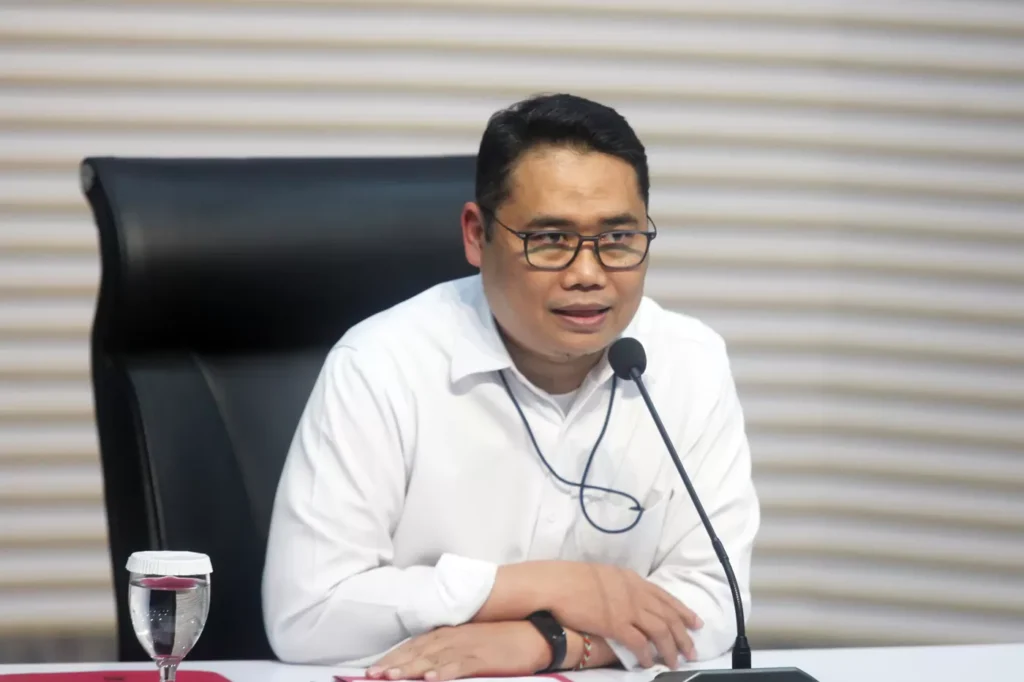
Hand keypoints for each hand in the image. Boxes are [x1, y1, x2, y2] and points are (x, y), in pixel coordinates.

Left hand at [366, 622, 550, 680]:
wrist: (534, 633)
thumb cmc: (502, 638)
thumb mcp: (471, 640)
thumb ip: (448, 648)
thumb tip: (426, 661)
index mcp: (449, 632)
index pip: (414, 645)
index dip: (393, 657)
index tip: (373, 670)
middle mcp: (454, 637)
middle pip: (417, 651)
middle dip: (393, 664)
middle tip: (372, 675)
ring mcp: (467, 647)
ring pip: (432, 659)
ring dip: (410, 668)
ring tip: (391, 677)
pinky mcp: (482, 658)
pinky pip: (458, 666)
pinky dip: (443, 672)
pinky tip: (430, 679)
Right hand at [546, 562, 701, 668]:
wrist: (555, 584)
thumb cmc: (570, 579)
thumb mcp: (603, 576)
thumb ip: (619, 586)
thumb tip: (626, 598)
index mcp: (631, 579)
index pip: (665, 597)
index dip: (683, 611)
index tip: (695, 622)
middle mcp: (635, 592)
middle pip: (668, 615)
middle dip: (683, 634)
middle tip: (692, 650)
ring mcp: (627, 608)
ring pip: (660, 630)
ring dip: (670, 648)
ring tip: (674, 662)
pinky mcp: (616, 624)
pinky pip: (640, 643)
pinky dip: (647, 654)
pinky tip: (648, 663)